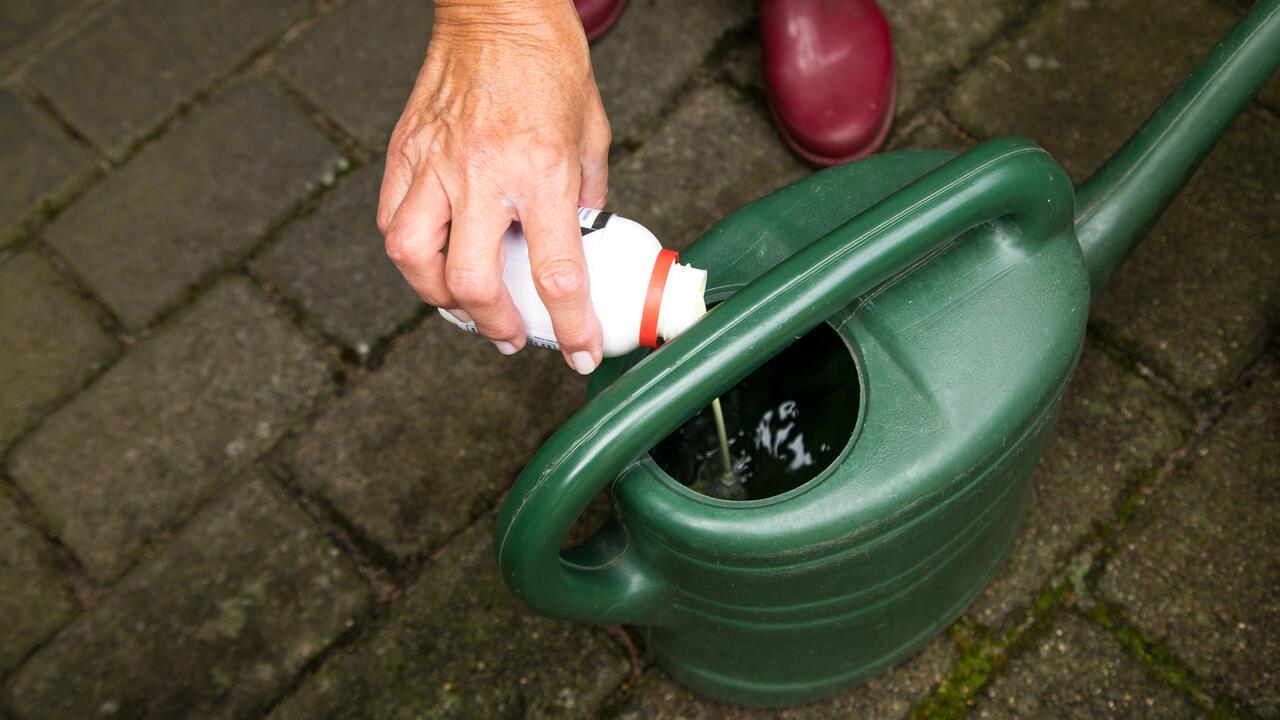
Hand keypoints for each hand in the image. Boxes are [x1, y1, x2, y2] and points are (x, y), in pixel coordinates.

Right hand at [378, 0, 610, 373]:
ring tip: (462, 303)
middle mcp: (484, 174)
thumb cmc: (549, 63)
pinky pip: (391, 219)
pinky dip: (408, 252)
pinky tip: (431, 257)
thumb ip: (586, 195)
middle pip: (473, 282)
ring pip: (414, 258)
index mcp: (541, 171)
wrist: (497, 8)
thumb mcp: (592, 134)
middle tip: (510, 335)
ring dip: (438, 297)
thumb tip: (580, 242)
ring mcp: (436, 163)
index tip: (580, 354)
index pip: (556, 272)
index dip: (571, 326)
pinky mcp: (405, 150)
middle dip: (494, 326)